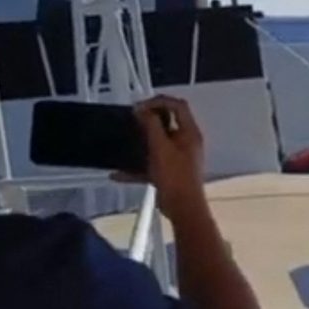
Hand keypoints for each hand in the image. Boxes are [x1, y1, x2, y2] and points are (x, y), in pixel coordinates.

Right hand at [111, 94, 206, 217]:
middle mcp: (187, 142)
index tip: (140, 107)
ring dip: (142, 141)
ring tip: (126, 139)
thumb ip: (151, 126)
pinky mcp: (170, 173)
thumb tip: (141, 109)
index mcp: (189, 132)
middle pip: (168, 122)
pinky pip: (152, 164)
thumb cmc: (174, 175)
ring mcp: (179, 158)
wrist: (182, 208)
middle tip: (132, 119)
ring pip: (159, 143)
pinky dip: (138, 166)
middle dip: (149, 119)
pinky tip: (118, 174)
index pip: (178, 105)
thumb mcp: (160, 147)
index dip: (159, 101)